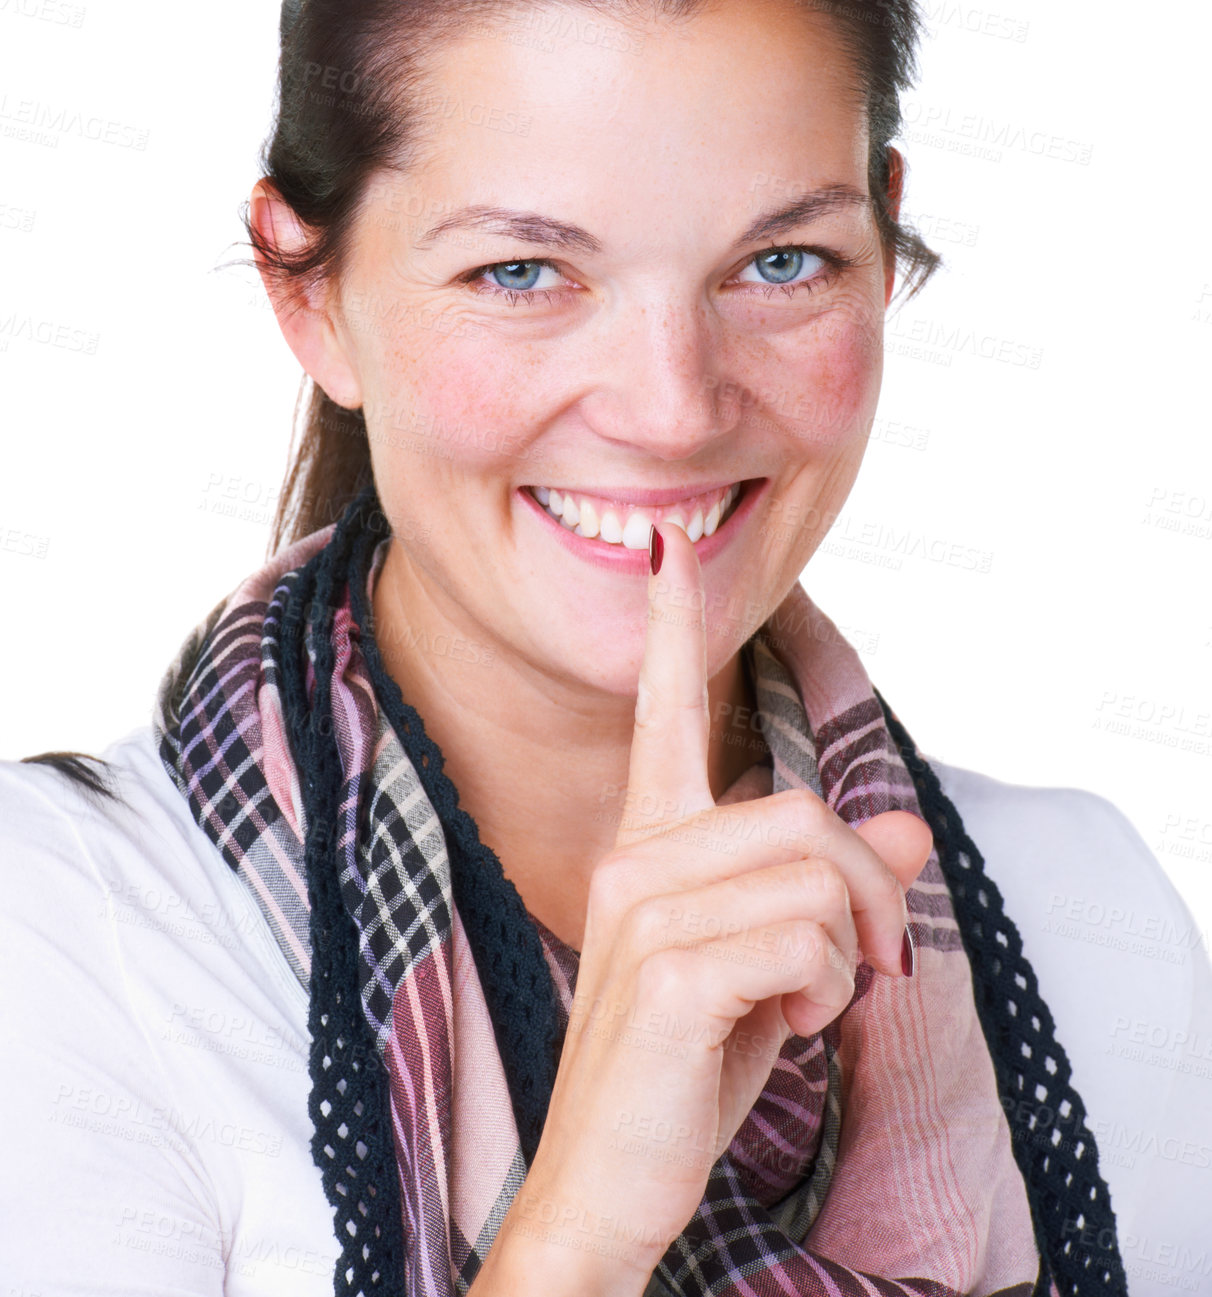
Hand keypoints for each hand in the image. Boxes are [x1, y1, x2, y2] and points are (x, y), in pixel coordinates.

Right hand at [492, 519, 933, 1289]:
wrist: (602, 1188)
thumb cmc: (679, 1075)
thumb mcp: (773, 973)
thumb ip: (830, 892)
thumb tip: (906, 823)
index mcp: (649, 846)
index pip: (661, 715)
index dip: (672, 631)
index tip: (673, 551)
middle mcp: (636, 859)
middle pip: (808, 813)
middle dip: (876, 893)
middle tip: (875, 967)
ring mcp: (642, 912)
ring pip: (817, 872)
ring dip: (849, 954)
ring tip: (808, 1005)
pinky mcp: (663, 972)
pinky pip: (804, 938)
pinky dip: (826, 991)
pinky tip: (784, 1029)